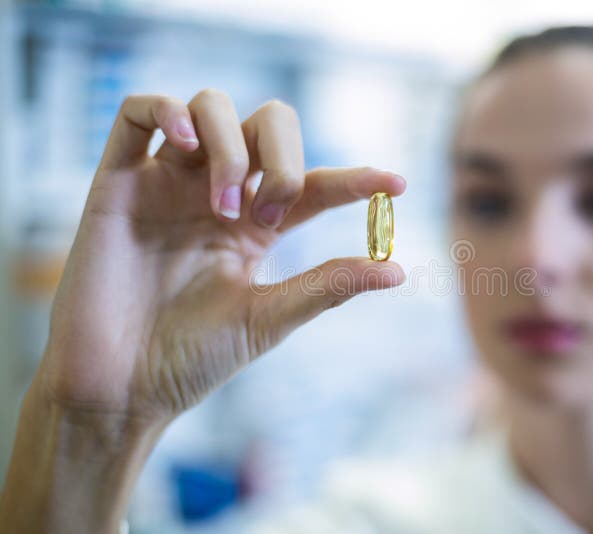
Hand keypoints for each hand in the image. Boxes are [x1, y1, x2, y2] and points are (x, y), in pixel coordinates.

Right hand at [35, 89, 405, 422]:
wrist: (119, 388)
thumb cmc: (192, 360)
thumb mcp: (268, 318)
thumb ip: (328, 286)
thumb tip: (398, 269)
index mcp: (256, 226)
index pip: (314, 185)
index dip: (355, 179)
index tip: (396, 185)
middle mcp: (216, 195)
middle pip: (266, 125)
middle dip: (283, 155)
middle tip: (272, 211)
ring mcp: (167, 185)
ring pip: (208, 107)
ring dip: (230, 146)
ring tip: (224, 205)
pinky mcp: (118, 183)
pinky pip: (137, 114)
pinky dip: (167, 111)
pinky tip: (184, 144)